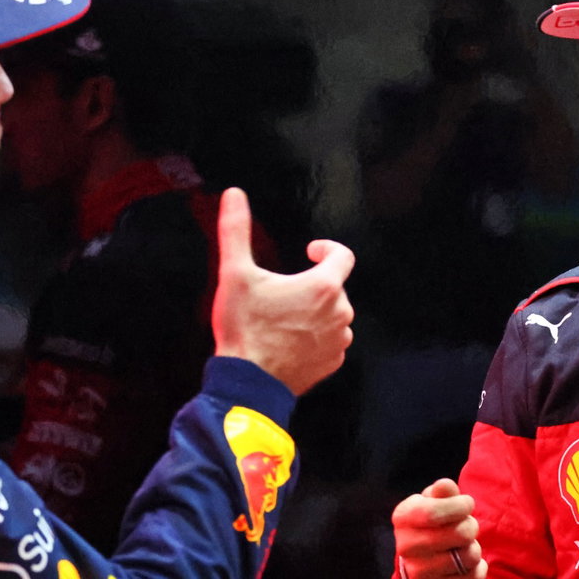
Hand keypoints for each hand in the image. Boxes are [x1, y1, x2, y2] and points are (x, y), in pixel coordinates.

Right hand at [212, 187, 354, 395]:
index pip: (343, 255)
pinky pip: (330, 342)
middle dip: (314, 283)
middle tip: (284, 291)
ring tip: (285, 317)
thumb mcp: (235, 274)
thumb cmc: (244, 328)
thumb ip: (236, 230)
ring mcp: (338, 340)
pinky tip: (290, 339)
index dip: (327, 249)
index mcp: (324, 286)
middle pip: (336, 287)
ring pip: (334, 315)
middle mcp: (339, 312)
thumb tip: (234, 195)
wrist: (247, 383)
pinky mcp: (331, 363)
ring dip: (316, 311)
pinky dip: (316, 336)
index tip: (310, 252)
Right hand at [392, 477, 486, 578]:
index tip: (467, 504)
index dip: (459, 506)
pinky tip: (466, 565)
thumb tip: (445, 486)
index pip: (433, 511)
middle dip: (471, 527)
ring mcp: (419, 572)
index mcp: (403, 517)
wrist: (421, 567)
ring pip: (469, 556)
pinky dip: (479, 568)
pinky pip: (474, 577)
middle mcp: (406, 546)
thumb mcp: (434, 503)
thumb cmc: (432, 525)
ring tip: (463, 547)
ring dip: (474, 548)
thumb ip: (443, 493)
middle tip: (466, 528)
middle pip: (458, 533)